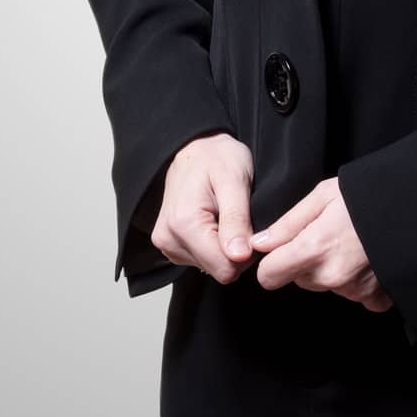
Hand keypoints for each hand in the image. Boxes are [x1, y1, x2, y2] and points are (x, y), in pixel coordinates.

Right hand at [150, 131, 258, 282]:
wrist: (196, 147)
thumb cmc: (217, 157)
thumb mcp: (235, 179)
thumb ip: (236, 219)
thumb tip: (239, 256)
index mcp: (184, 224)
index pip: (225, 269)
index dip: (246, 252)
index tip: (249, 226)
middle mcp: (169, 238)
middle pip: (218, 270)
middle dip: (235, 249)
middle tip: (239, 216)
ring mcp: (167, 243)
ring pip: (211, 266)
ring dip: (224, 245)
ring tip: (224, 214)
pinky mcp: (170, 245)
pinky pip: (202, 260)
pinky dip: (214, 244)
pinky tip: (214, 220)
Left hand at [248, 176, 393, 311]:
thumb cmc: (369, 194)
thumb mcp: (323, 196)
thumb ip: (288, 223)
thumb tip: (260, 244)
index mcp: (314, 249)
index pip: (269, 276)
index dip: (272, 262)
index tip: (283, 250)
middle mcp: (332, 276)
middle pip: (300, 279)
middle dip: (306, 261)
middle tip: (330, 234)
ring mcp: (355, 291)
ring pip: (326, 286)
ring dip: (332, 269)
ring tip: (353, 242)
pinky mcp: (377, 298)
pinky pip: (355, 296)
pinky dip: (358, 282)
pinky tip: (368, 260)